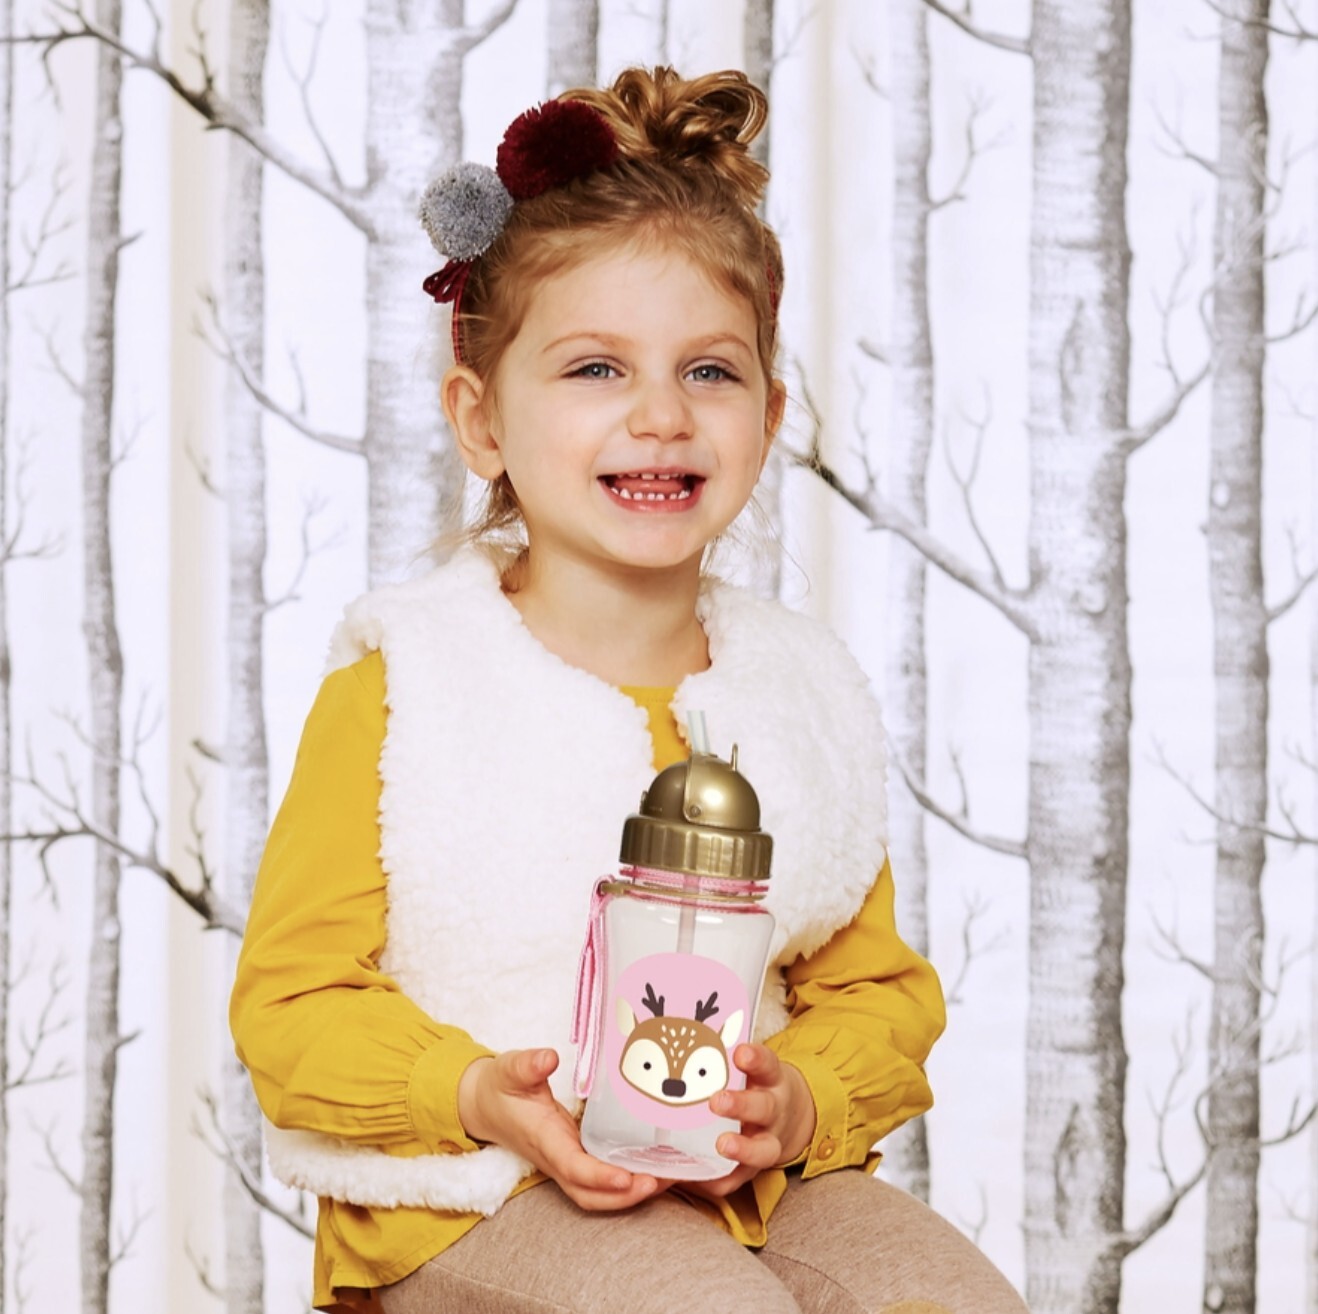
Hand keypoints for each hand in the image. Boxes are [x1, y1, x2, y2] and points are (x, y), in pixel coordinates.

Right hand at [457, 1048, 662, 1210]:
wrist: (486, 1104)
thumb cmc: (501, 1087)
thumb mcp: (510, 1069)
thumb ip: (528, 1065)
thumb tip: (548, 1058)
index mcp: (544, 1139)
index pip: (573, 1167)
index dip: (600, 1176)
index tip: (626, 1177)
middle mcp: (556, 1158)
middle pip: (590, 1194)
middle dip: (623, 1196)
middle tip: (659, 1181)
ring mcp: (565, 1162)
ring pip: (596, 1193)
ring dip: (629, 1194)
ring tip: (667, 1178)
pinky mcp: (573, 1157)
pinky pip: (600, 1180)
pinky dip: (626, 1182)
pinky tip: (653, 1167)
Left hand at [681, 1044, 817, 1199]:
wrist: (788, 1117)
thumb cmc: (752, 1083)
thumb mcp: (750, 1066)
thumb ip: (720, 1054)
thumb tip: (661, 1026)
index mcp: (769, 1079)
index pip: (767, 1064)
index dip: (755, 1059)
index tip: (740, 1053)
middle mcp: (774, 1110)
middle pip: (763, 1107)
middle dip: (741, 1105)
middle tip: (716, 1101)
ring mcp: (770, 1141)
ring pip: (763, 1149)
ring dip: (742, 1148)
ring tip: (721, 1144)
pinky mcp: (757, 1169)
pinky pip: (741, 1180)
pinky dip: (723, 1181)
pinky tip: (702, 1181)